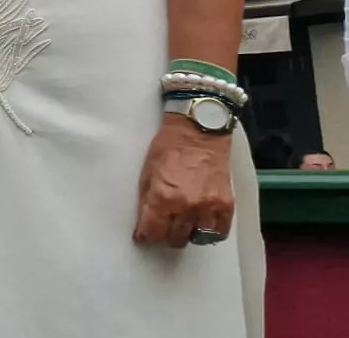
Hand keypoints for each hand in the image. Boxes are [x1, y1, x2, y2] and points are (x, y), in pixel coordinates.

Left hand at [133, 114, 235, 248]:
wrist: (198, 133)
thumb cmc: (168, 149)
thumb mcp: (146, 174)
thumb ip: (147, 201)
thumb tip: (145, 223)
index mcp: (163, 197)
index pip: (152, 232)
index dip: (146, 235)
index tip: (144, 234)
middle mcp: (186, 206)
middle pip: (175, 239)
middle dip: (165, 235)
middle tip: (163, 227)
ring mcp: (208, 206)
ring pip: (197, 238)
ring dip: (188, 234)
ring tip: (183, 225)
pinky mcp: (226, 204)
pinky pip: (220, 232)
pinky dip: (211, 232)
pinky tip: (203, 225)